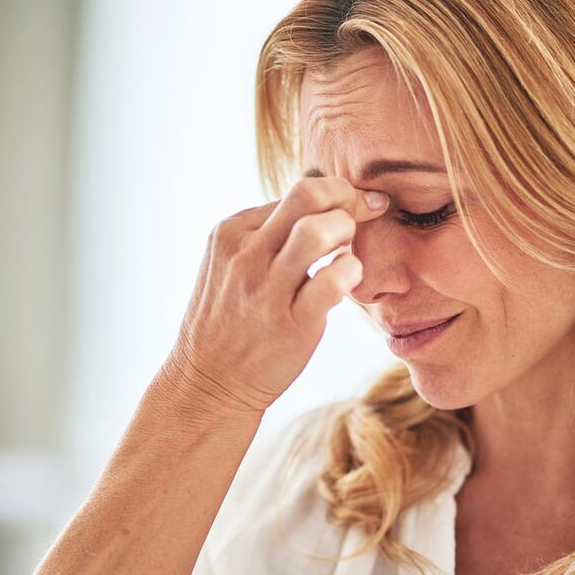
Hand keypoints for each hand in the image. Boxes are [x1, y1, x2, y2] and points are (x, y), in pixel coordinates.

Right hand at [164, 177, 389, 414]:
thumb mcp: (233, 265)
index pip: (295, 191)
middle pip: (308, 194)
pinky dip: (352, 270)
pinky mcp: (292, 323)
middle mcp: (247, 255)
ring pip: (318, 231)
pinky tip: (349, 278)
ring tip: (348, 251)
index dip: (336, 193)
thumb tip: (323, 205)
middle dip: (348, 197)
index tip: (356, 205)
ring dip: (348, 232)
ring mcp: (267, 289)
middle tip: (365, 215)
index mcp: (232, 233)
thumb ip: (269, 236)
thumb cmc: (231, 321)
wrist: (209, 384)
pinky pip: (333, 281)